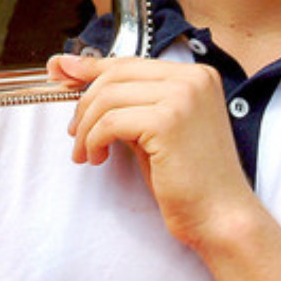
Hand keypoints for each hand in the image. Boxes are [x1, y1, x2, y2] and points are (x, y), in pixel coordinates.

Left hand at [48, 53, 253, 250]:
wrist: (221, 218)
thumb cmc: (188, 181)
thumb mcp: (153, 129)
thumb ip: (126, 102)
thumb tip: (71, 69)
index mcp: (196, 76)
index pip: (129, 62)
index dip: (89, 69)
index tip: (59, 72)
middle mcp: (193, 78)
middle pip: (115, 75)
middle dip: (85, 103)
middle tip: (76, 133)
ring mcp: (183, 96)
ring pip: (108, 97)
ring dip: (87, 128)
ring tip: (87, 153)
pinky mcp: (169, 121)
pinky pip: (111, 122)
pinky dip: (95, 141)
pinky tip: (98, 158)